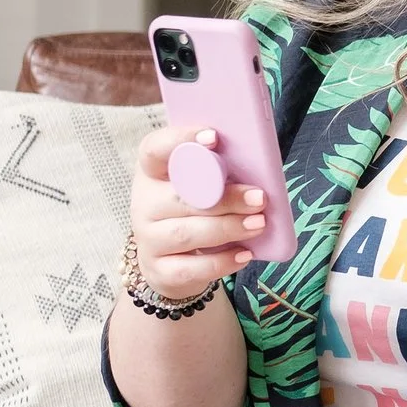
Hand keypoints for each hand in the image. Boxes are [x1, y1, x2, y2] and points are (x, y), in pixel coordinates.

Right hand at [130, 125, 264, 301]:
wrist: (171, 261)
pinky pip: (190, 268)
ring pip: (185, 233)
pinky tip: (244, 255)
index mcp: (153, 171)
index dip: (181, 140)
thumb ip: (220, 172)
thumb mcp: (203, 186)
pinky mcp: (159, 269)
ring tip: (258, 224)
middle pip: (180, 196)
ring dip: (227, 228)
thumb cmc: (195, 210)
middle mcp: (144, 203)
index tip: (214, 137)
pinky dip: (221, 262)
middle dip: (225, 197)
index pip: (155, 148)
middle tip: (259, 197)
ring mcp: (148, 238)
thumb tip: (261, 166)